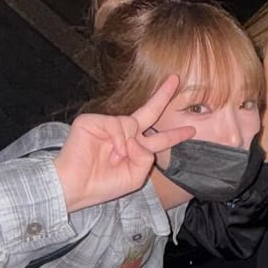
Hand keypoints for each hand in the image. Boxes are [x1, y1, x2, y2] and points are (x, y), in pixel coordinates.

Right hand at [53, 76, 195, 213]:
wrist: (75, 187)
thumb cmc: (103, 185)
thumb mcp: (134, 176)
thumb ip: (145, 157)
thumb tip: (139, 140)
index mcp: (133, 148)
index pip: (158, 138)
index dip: (175, 135)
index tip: (192, 130)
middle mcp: (122, 134)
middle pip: (148, 112)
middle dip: (163, 96)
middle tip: (176, 79)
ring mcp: (107, 126)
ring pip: (132, 125)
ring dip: (128, 146)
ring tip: (114, 160)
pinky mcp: (91, 121)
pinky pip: (117, 125)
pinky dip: (119, 141)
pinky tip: (111, 154)